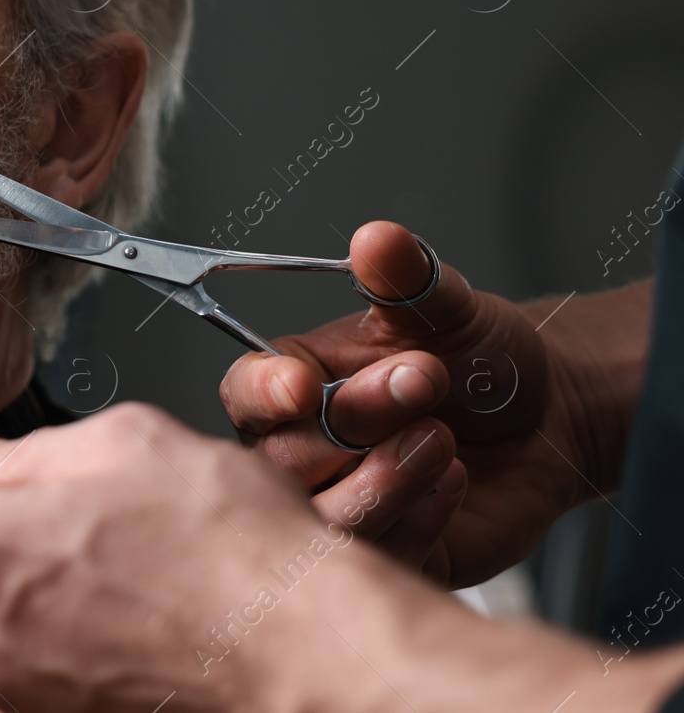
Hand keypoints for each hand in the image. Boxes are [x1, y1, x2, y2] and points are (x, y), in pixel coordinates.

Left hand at [0, 406, 664, 712]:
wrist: (306, 650)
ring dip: (11, 586)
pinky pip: (22, 661)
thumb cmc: (226, 548)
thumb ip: (27, 451)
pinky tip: (119, 600)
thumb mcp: (123, 441)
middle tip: (38, 509)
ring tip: (97, 555)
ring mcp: (13, 693)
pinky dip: (50, 630)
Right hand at [220, 220, 579, 587]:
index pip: (245, 394)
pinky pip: (380, 555)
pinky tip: (453, 481)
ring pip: (325, 517)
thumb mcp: (445, 305)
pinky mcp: (387, 554)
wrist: (547, 418)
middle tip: (424, 380)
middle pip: (282, 461)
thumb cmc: (480, 357)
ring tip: (441, 438)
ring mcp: (341, 505)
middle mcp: (302, 450)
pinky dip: (419, 515)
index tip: (304, 383)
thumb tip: (378, 238)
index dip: (265, 393)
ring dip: (385, 476)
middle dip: (355, 421)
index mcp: (291, 383)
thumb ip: (405, 276)